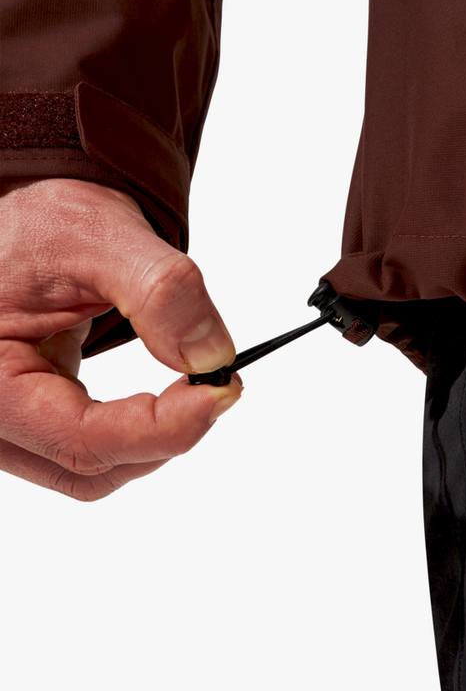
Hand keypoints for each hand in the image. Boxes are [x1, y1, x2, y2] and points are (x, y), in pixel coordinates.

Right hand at [0, 178, 241, 500]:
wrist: (35, 221)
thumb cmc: (46, 224)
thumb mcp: (103, 238)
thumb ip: (162, 294)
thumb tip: (212, 356)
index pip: (81, 438)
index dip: (161, 428)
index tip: (220, 393)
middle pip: (90, 466)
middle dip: (164, 434)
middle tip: (218, 385)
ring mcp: (13, 425)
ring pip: (96, 469)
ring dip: (155, 437)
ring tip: (193, 386)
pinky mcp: (39, 420)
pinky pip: (95, 450)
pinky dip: (140, 430)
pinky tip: (166, 398)